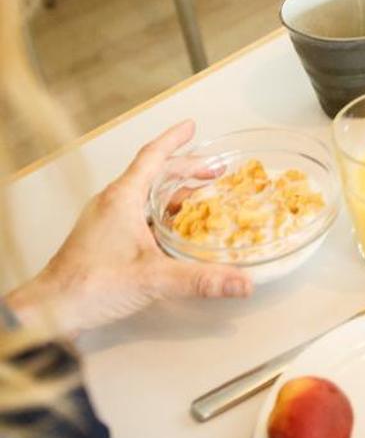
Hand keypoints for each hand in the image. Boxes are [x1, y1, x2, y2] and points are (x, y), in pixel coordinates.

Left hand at [6, 120, 252, 337]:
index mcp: (122, 198)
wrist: (52, 310)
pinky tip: (174, 231)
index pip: (152, 157)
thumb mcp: (152, 278)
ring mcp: (106, 221)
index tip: (190, 127)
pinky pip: (137, 215)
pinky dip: (160, 214)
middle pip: (152, 174)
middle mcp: (112, 204)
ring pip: (145, 195)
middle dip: (185, 168)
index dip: (174, 140)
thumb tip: (240, 282)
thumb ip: (200, 279)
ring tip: (200, 198)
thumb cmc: (88, 285)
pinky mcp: (103, 239)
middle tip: (212, 169)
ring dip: (173, 192)